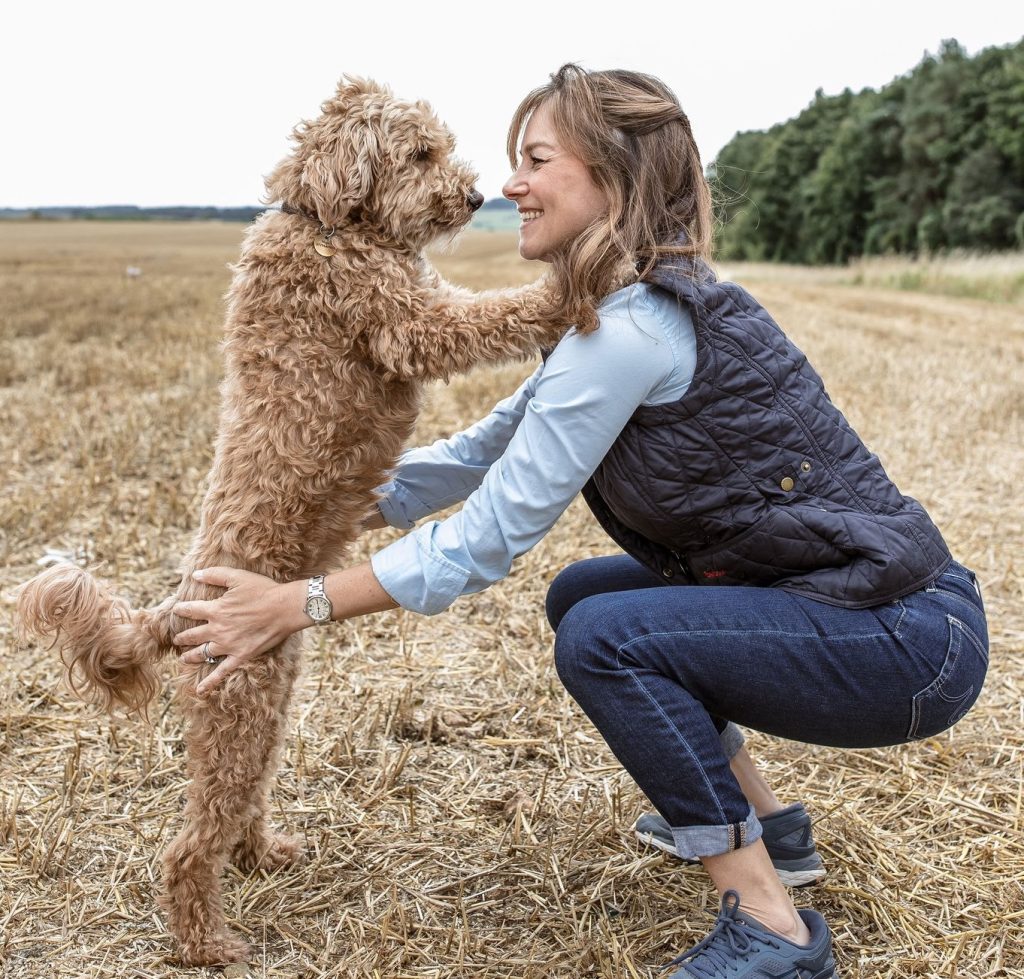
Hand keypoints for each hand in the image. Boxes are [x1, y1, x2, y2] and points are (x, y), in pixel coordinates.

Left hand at [173, 567, 305, 694]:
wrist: (284, 608)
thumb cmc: (263, 590)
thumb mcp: (238, 577)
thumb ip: (215, 574)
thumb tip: (195, 574)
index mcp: (216, 609)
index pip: (191, 610)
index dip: (181, 610)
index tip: (177, 610)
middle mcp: (217, 629)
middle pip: (192, 635)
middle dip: (181, 637)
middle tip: (176, 638)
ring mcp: (228, 645)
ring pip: (201, 654)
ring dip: (189, 656)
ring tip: (183, 657)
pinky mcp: (240, 656)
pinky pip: (221, 672)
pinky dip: (210, 682)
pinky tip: (200, 690)